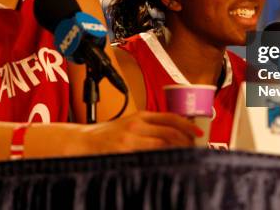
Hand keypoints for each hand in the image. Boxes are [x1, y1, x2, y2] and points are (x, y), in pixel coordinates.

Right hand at [83, 111, 200, 152]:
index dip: (187, 124)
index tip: (198, 132)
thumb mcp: (128, 123)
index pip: (170, 117)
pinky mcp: (124, 152)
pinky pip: (148, 157)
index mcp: (139, 115)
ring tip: (184, 157)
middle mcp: (136, 124)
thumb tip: (174, 135)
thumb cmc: (106, 135)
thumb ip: (148, 126)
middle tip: (194, 149)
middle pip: (170, 132)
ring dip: (177, 151)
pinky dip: (161, 160)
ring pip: (162, 145)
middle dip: (186, 141)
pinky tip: (167, 164)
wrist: (82, 142)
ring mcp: (130, 139)